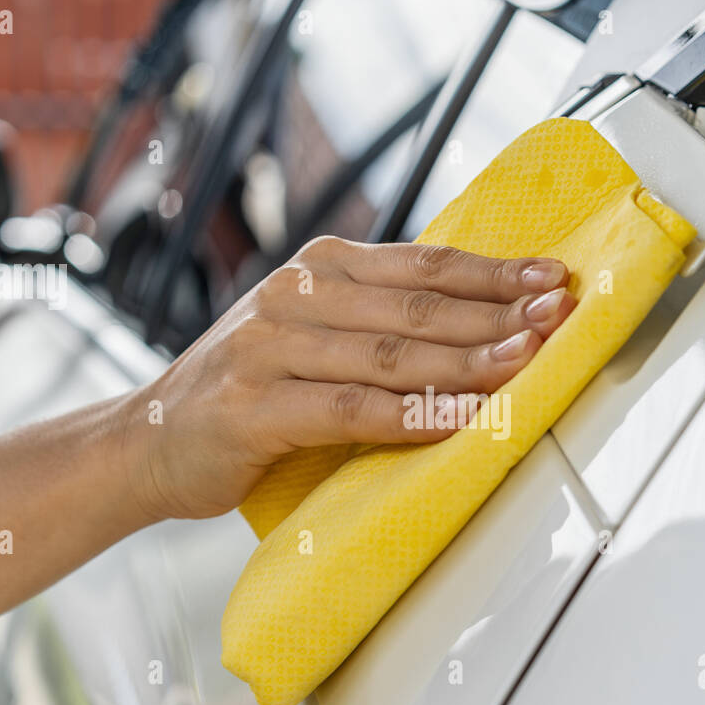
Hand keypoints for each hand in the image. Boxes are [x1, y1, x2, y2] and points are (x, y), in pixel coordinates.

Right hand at [119, 236, 574, 520]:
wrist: (148, 439)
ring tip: (524, 364)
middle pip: (417, 306)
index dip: (495, 273)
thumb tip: (481, 318)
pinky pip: (350, 409)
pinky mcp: (254, 408)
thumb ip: (377, 320)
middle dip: (497, 314)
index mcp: (317, 270)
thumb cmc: (248, 388)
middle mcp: (295, 296)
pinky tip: (458, 417)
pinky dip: (411, 415)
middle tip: (557, 319)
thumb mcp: (311, 333)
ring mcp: (270, 348)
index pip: (425, 265)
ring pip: (390, 354)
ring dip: (466, 362)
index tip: (553, 279)